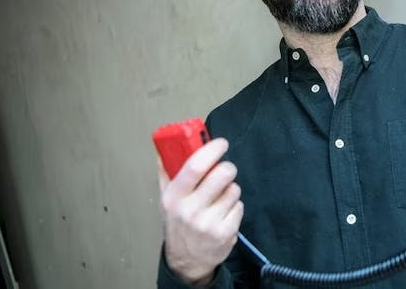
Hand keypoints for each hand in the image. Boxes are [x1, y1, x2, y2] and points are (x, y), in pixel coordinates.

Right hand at [158, 138, 243, 285]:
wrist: (186, 261)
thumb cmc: (178, 223)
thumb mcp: (166, 199)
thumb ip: (167, 171)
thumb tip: (167, 145)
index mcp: (174, 197)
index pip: (195, 167)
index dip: (211, 150)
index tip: (221, 143)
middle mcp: (190, 210)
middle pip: (222, 174)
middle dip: (228, 167)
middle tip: (224, 170)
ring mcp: (209, 223)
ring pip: (234, 189)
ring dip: (230, 189)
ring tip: (219, 198)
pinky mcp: (225, 233)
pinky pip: (240, 206)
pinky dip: (234, 206)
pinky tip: (223, 213)